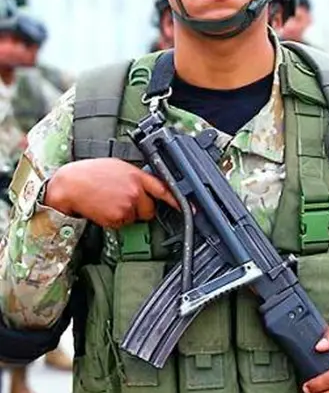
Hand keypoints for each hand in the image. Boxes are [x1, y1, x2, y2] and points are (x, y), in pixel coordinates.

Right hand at [45, 159, 177, 227]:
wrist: (70, 184)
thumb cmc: (91, 173)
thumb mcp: (120, 167)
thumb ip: (136, 177)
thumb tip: (147, 186)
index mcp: (138, 176)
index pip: (165, 189)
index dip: (179, 200)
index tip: (194, 209)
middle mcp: (136, 192)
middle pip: (150, 210)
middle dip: (141, 209)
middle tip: (123, 200)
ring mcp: (127, 206)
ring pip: (135, 219)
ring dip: (125, 214)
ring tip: (109, 201)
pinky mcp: (117, 219)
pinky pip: (122, 225)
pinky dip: (114, 221)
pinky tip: (104, 209)